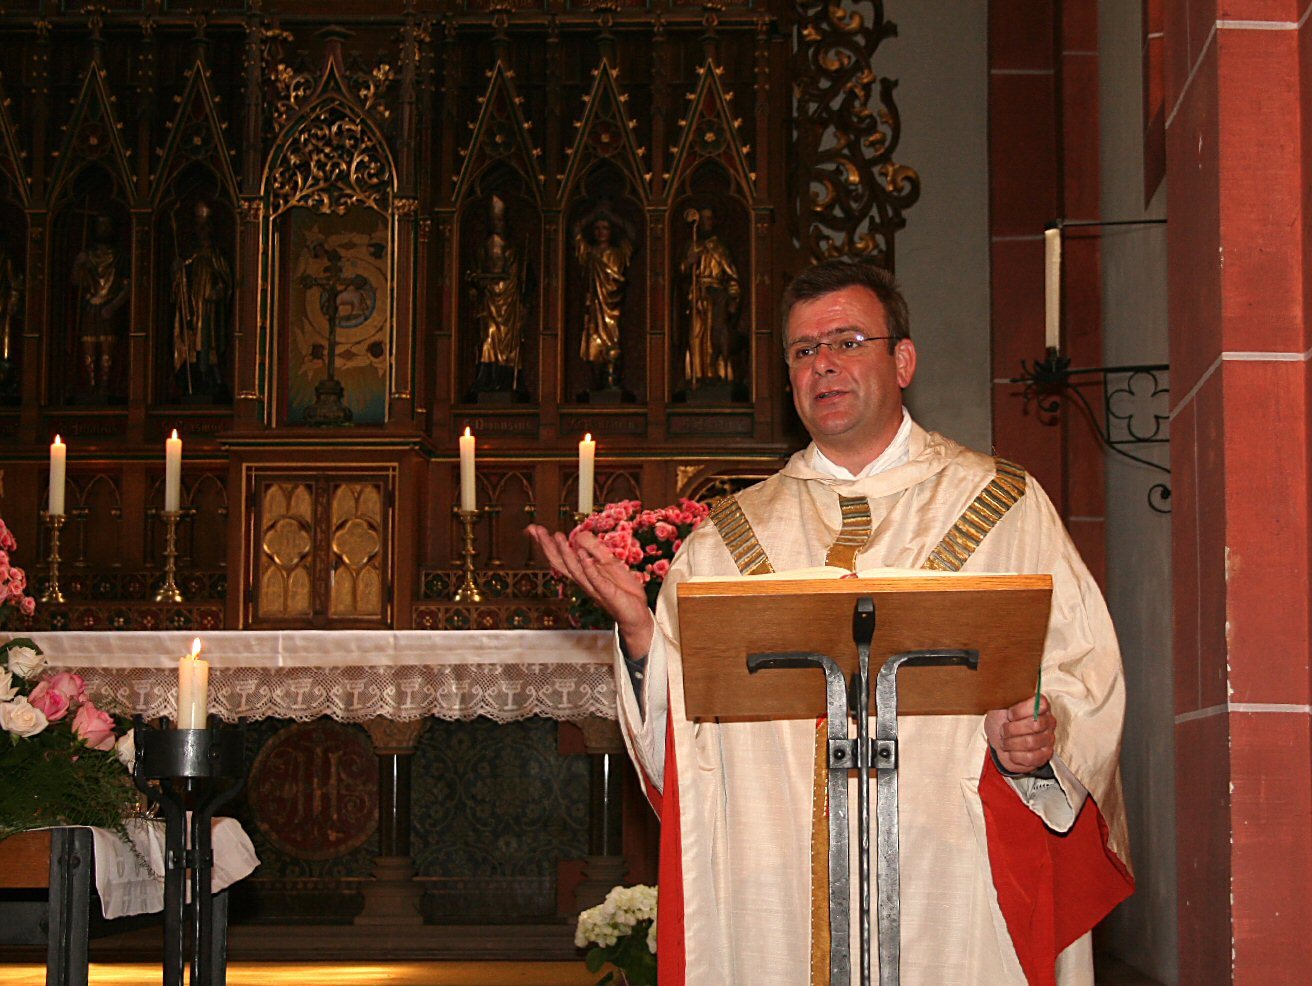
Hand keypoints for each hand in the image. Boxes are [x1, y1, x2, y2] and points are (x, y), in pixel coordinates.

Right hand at [525, 524, 654, 657]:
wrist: (637, 614)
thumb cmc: (621, 590)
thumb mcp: (609, 563)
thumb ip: (595, 548)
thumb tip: (578, 534)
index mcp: (583, 573)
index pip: (560, 557)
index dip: (546, 543)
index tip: (533, 528)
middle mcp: (584, 581)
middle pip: (561, 563)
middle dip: (548, 546)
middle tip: (536, 530)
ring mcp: (595, 588)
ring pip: (576, 571)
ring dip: (566, 554)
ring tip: (557, 537)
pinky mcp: (608, 594)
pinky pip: (597, 580)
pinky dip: (589, 569)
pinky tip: (583, 556)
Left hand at [984, 695, 1054, 774]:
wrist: (998, 739)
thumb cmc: (1001, 719)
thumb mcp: (1000, 704)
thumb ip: (1008, 695)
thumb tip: (1008, 684)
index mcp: (1040, 705)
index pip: (1040, 704)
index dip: (1020, 711)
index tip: (1008, 714)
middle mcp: (1048, 721)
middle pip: (1035, 725)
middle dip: (1012, 729)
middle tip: (1003, 730)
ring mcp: (1049, 739)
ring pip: (1031, 742)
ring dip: (1011, 743)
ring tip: (1005, 741)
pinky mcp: (1045, 755)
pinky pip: (1031, 757)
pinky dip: (1015, 756)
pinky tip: (1011, 751)